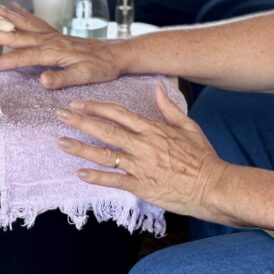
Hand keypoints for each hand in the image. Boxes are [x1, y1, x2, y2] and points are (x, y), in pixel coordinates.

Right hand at [0, 1, 122, 87]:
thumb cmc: (102, 67)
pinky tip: (11, 8)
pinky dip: (20, 14)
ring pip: (22, 23)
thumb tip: (43, 80)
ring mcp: (51, 35)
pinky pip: (33, 21)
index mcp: (52, 51)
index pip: (19, 57)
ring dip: (3, 16)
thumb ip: (63, 79)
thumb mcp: (85, 77)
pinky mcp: (54, 34)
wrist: (116, 55)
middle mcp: (48, 39)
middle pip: (14, 35)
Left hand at [56, 83, 228, 219]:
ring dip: (81, 148)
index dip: (96, 106)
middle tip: (60, 114)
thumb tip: (159, 86)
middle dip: (81, 121)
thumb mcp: (188, 126)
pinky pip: (114, 181)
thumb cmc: (202, 156)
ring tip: (62, 142)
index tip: (79, 102)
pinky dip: (96, 177)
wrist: (212, 186)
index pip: (119, 113)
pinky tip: (80, 173)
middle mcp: (143, 146)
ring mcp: (141, 166)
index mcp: (153, 129)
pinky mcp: (141, 187)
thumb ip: (169, 107)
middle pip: (106, 130)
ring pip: (104, 155)